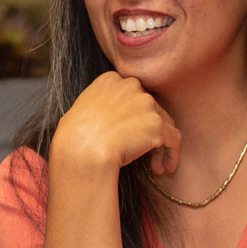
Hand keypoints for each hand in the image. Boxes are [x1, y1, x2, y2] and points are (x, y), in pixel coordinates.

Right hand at [51, 71, 181, 175]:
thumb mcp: (81, 109)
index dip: (134, 116)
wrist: (82, 150)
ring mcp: (146, 103)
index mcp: (111, 80)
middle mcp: (131, 86)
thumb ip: (99, 105)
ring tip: (155, 167)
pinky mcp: (157, 124)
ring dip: (159, 146)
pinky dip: (172, 154)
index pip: (132, 95)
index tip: (131, 134)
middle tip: (145, 152)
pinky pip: (173, 139)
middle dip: (148, 131)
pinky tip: (166, 168)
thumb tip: (107, 119)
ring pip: (164, 123)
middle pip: (150, 108)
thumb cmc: (73, 137)